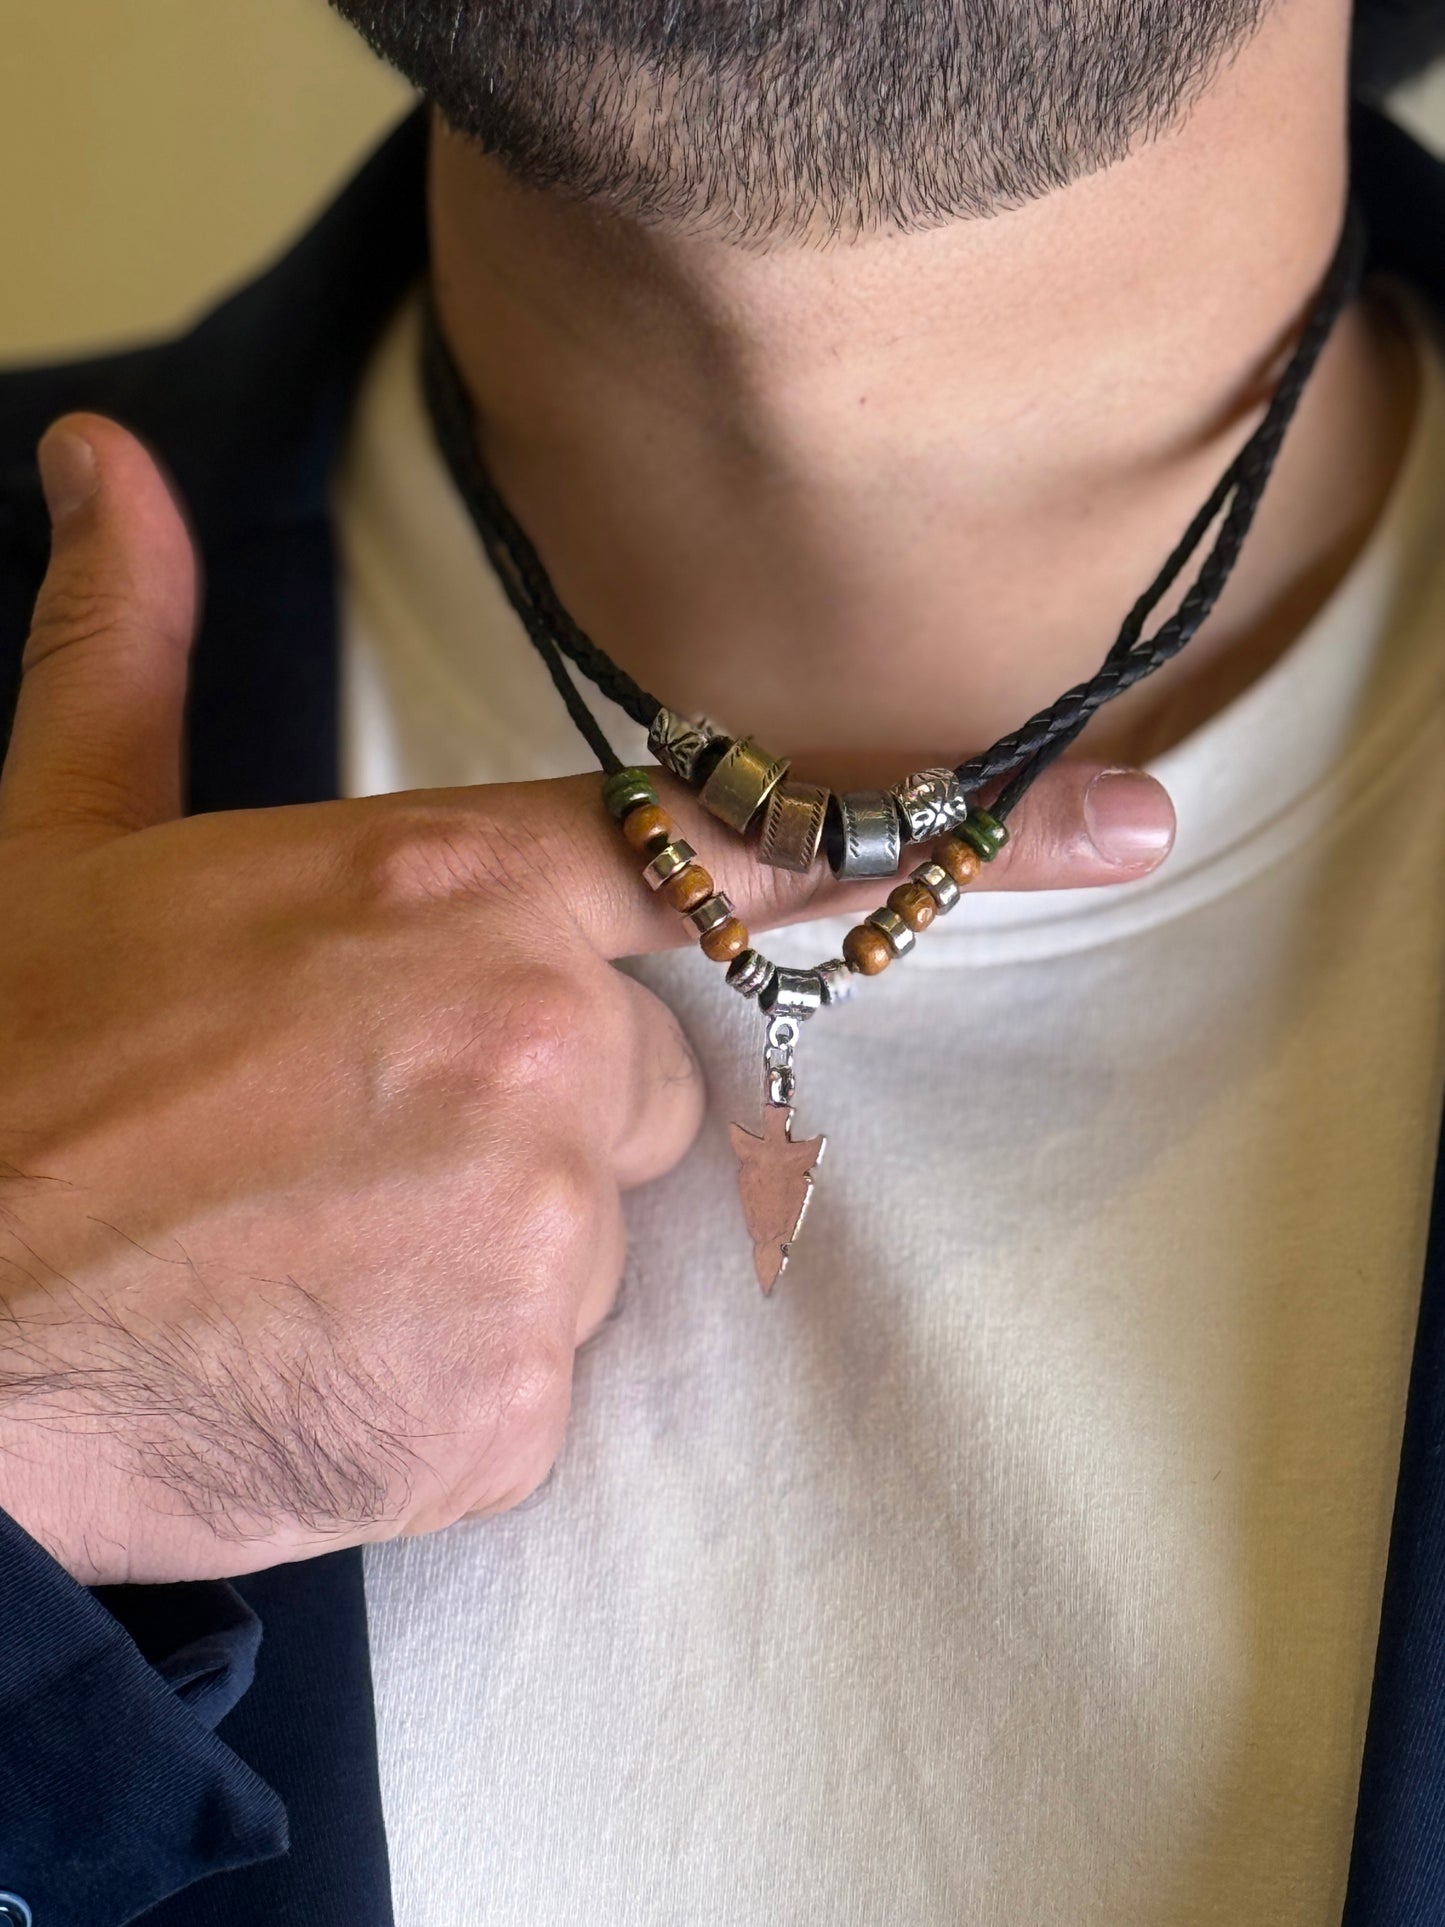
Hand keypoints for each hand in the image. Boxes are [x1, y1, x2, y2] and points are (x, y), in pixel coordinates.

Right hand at [0, 415, 1174, 1583]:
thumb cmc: (2, 1070)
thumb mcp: (59, 837)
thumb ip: (127, 648)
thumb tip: (98, 464)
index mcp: (450, 897)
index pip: (753, 844)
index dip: (960, 836)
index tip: (1126, 818)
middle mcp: (529, 1051)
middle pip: (639, 1091)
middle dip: (523, 1120)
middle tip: (338, 1145)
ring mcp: (533, 1237)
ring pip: (582, 1242)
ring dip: (469, 1255)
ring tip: (299, 1252)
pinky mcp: (508, 1404)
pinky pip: (533, 1387)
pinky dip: (441, 1383)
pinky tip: (309, 1353)